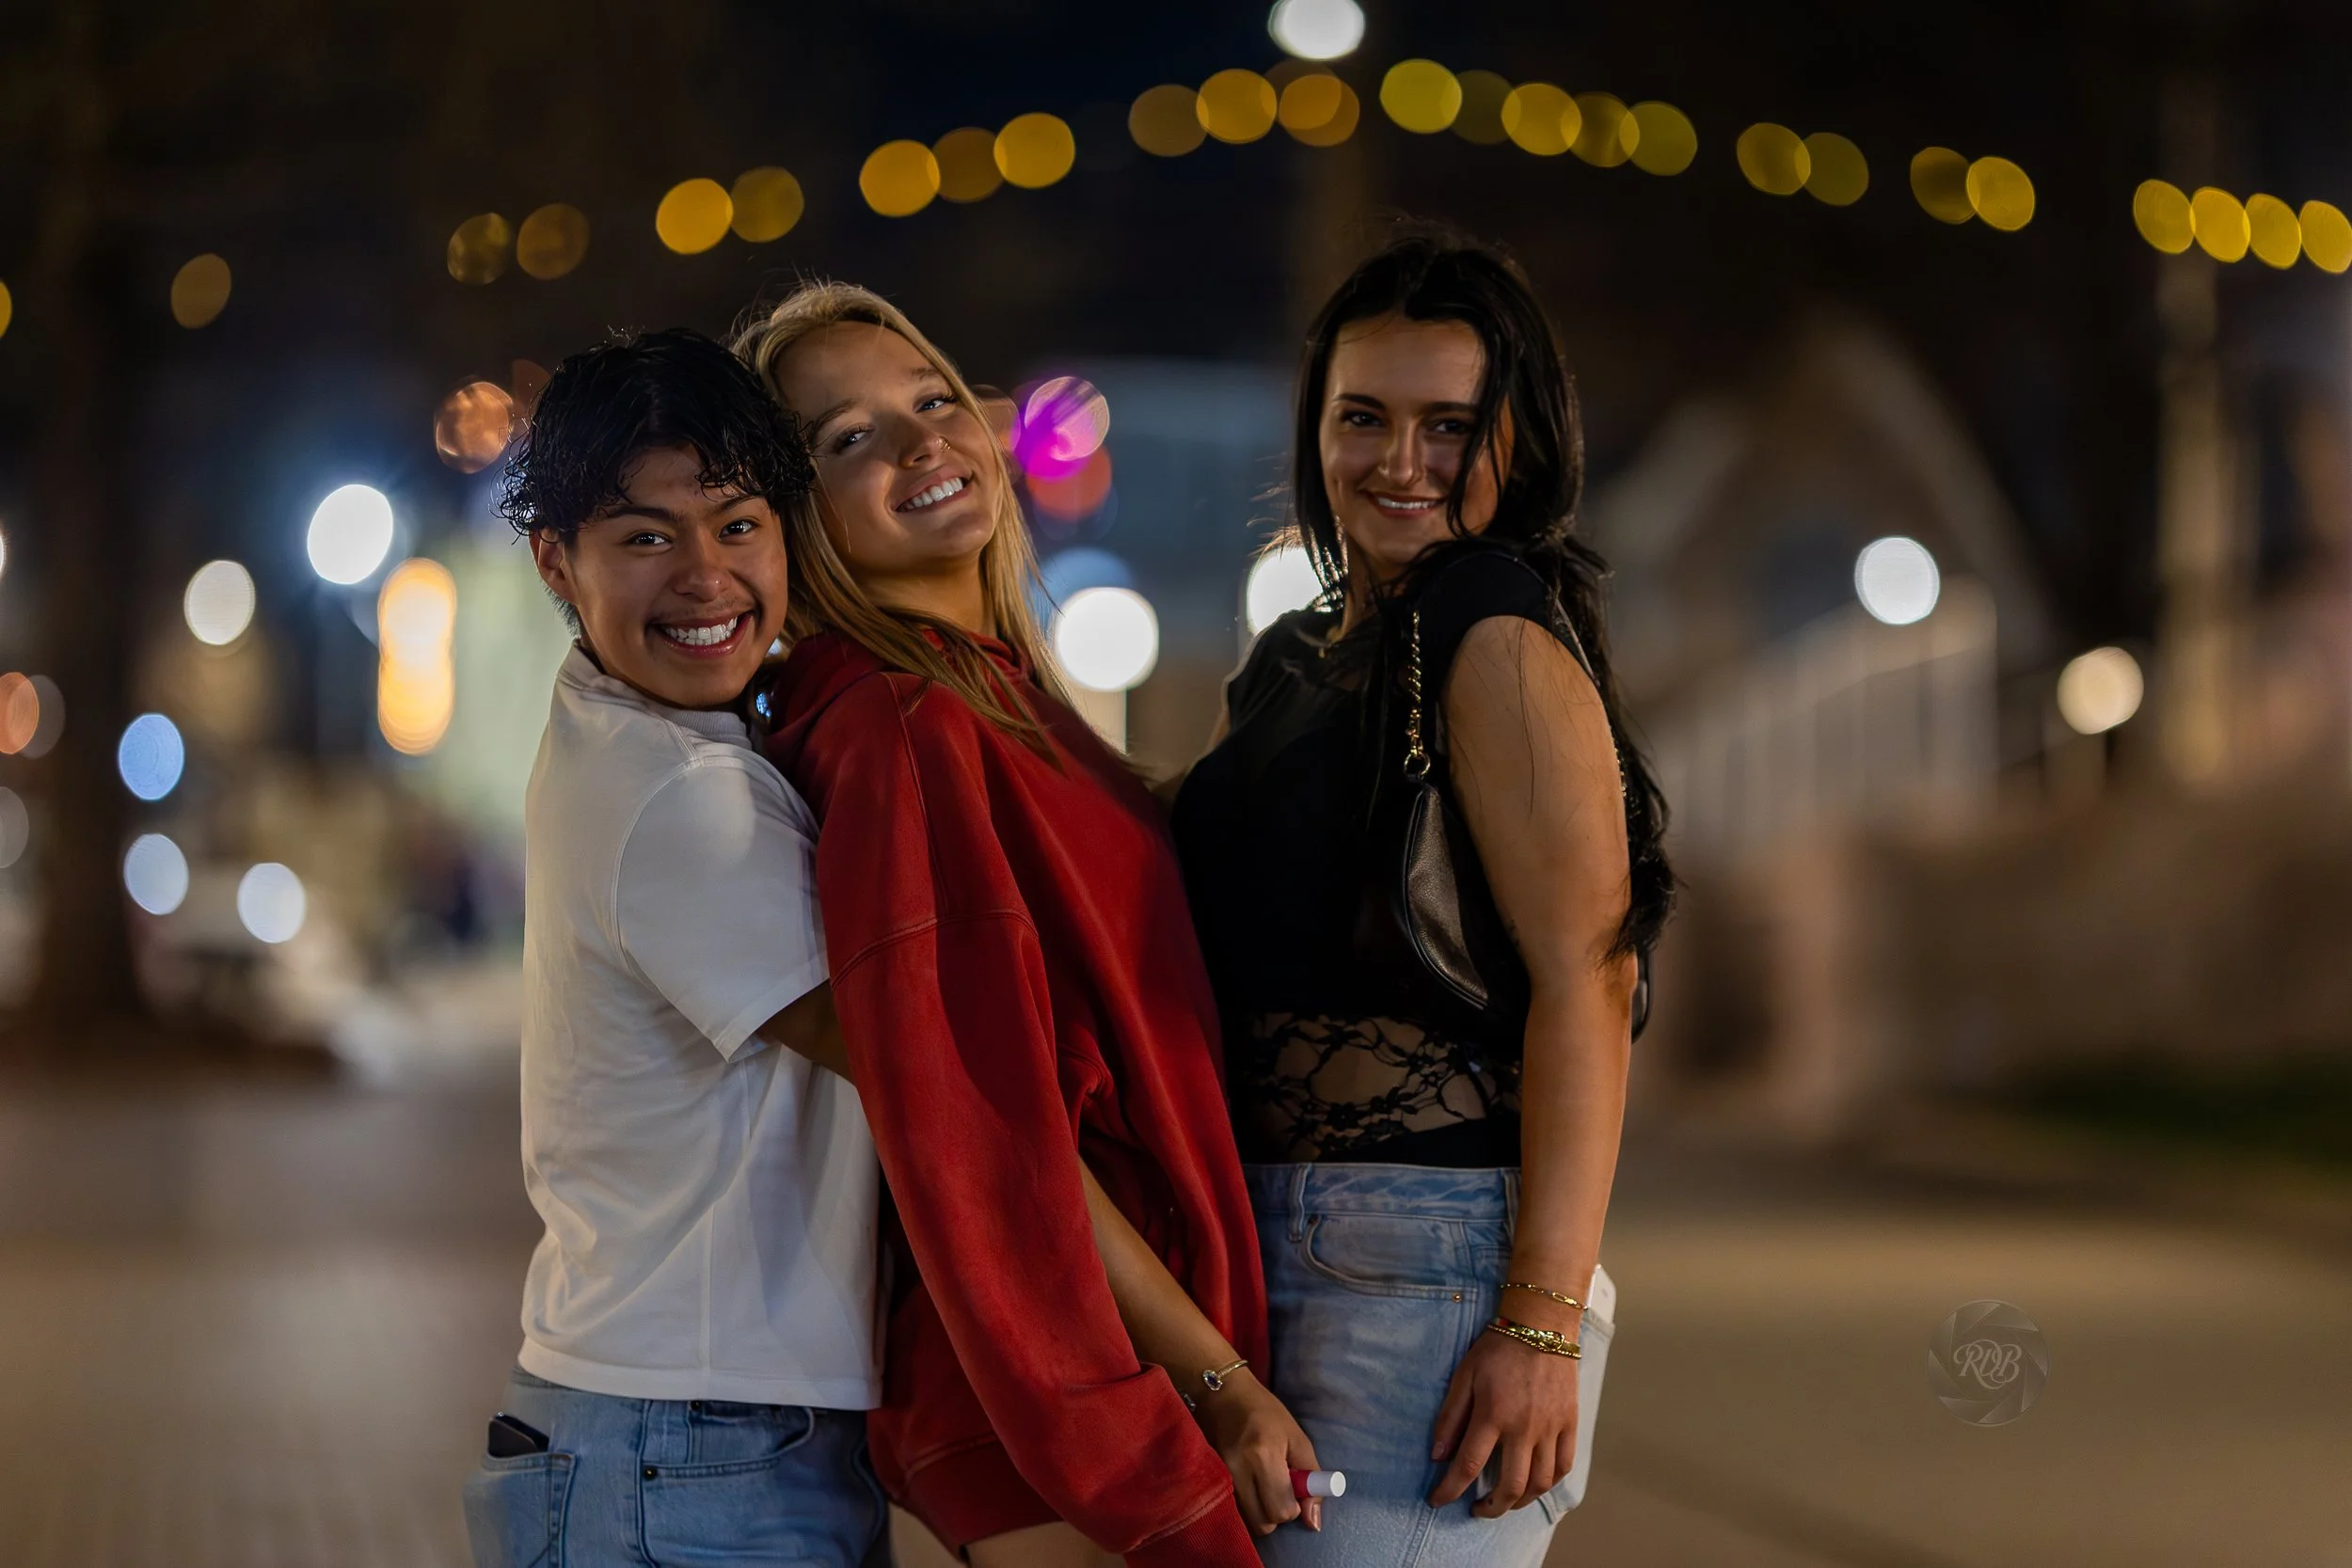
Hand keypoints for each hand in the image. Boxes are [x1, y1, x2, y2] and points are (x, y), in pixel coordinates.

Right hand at [1193, 1368, 1324, 1534]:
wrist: (1222, 1394)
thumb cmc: (1265, 1412)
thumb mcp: (1297, 1438)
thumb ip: (1310, 1478)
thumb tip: (1313, 1521)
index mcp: (1264, 1456)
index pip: (1281, 1510)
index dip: (1293, 1507)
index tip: (1293, 1489)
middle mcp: (1238, 1470)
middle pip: (1263, 1524)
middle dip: (1276, 1513)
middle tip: (1278, 1488)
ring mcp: (1220, 1477)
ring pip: (1247, 1521)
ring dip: (1260, 1511)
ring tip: (1262, 1484)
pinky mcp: (1209, 1480)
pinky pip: (1233, 1510)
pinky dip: (1245, 1505)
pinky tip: (1248, 1483)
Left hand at [1426, 1326, 1579, 1517]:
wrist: (1541, 1325)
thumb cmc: (1497, 1348)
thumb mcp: (1464, 1375)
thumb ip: (1450, 1417)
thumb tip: (1437, 1455)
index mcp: (1493, 1415)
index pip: (1468, 1466)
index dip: (1449, 1490)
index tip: (1437, 1501)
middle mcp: (1524, 1428)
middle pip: (1510, 1486)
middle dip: (1490, 1508)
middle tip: (1477, 1509)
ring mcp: (1550, 1428)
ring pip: (1540, 1483)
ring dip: (1520, 1501)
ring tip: (1505, 1501)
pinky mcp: (1570, 1424)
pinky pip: (1564, 1466)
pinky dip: (1550, 1483)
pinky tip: (1535, 1483)